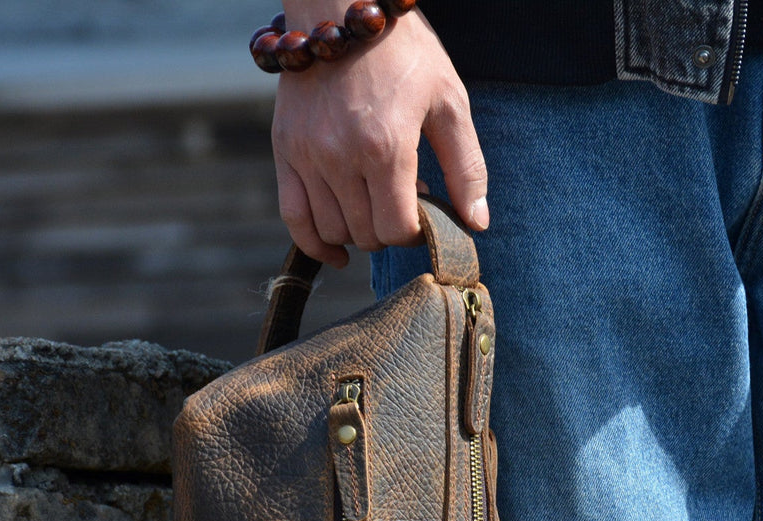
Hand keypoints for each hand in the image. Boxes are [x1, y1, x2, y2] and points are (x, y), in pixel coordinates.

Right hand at [271, 5, 487, 267]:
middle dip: (389, 229)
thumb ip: (467, 168)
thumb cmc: (405, 53)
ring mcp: (308, 156)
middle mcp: (341, 157)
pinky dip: (314, 243)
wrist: (343, 5)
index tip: (423, 215)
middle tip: (401, 204)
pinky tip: (337, 253)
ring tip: (374, 206)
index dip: (414, 232)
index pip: (396, 229)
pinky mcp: (285, 150)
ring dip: (358, 232)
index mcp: (386, 148)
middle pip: (366, 234)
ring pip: (333, 230)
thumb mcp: (449, 103)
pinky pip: (293, 217)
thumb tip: (477, 225)